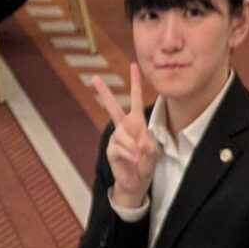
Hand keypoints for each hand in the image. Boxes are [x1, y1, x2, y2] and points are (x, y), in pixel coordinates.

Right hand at [86, 61, 160, 209]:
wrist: (136, 181)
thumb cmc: (146, 163)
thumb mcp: (154, 152)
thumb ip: (149, 145)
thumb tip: (140, 145)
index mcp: (137, 122)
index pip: (136, 99)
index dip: (135, 83)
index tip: (133, 66)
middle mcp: (124, 127)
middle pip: (112, 106)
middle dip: (104, 92)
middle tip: (94, 78)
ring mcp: (116, 138)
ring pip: (122, 135)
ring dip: (134, 147)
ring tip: (139, 156)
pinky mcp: (111, 149)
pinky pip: (119, 147)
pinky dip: (129, 154)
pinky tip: (134, 159)